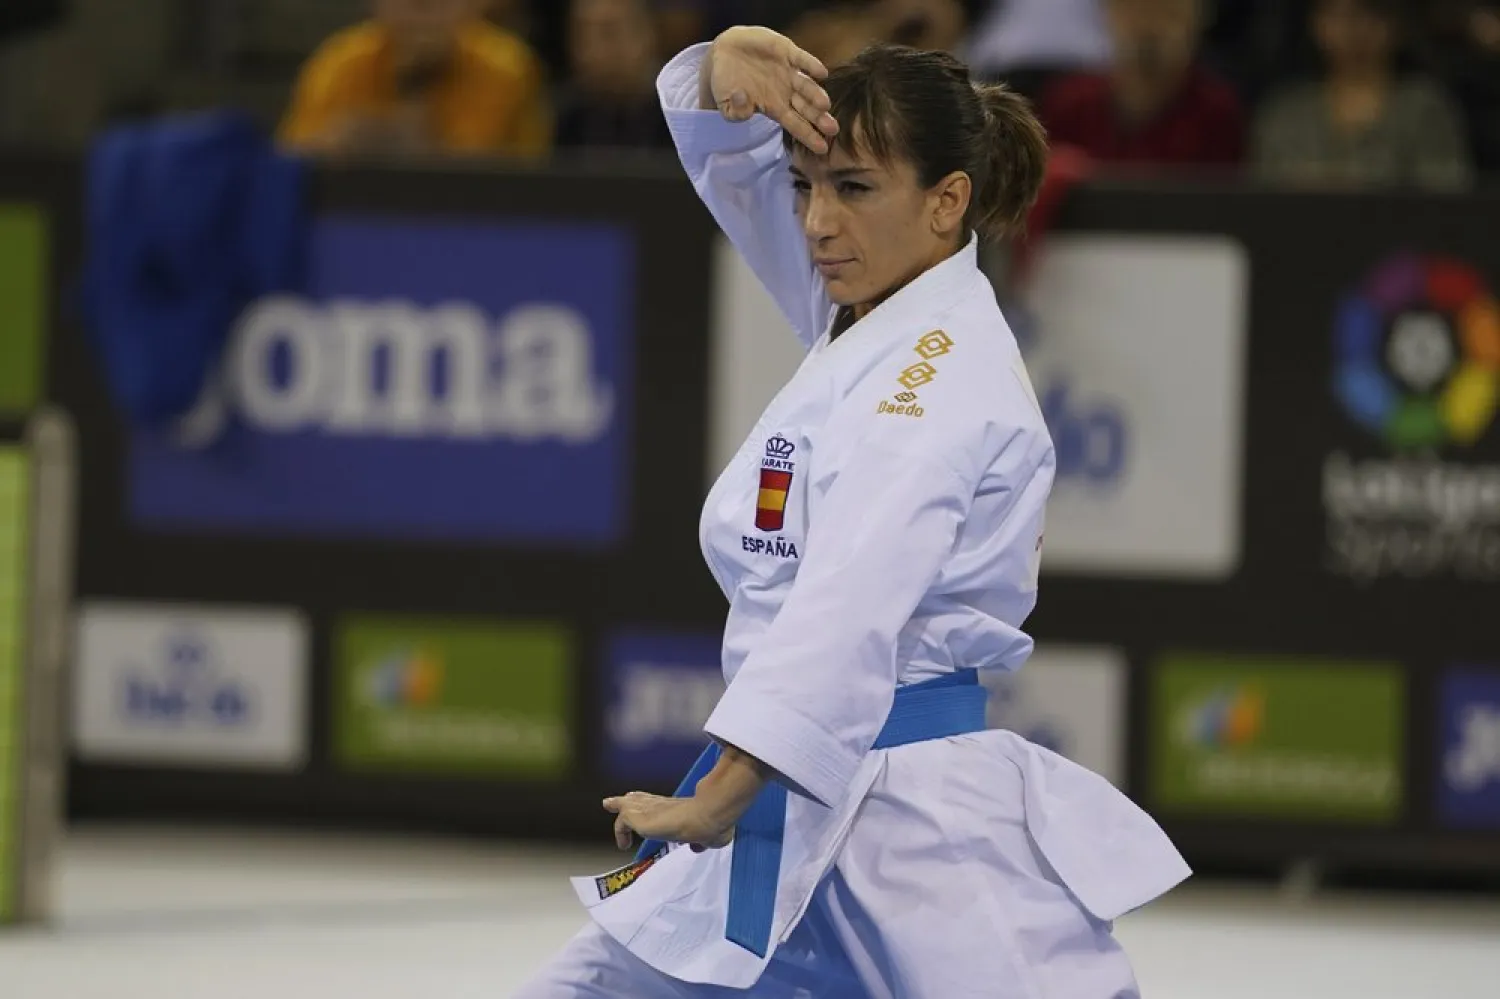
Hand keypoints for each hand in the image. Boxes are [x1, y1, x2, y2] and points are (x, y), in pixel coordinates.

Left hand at [603, 792, 735, 851]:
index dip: (650, 803)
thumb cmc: (713, 824)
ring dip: (619, 806)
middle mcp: (662, 805)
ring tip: (609, 804)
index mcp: (677, 808)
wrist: (708, 816)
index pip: (659, 803)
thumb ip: (701, 842)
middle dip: (630, 799)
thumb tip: (698, 847)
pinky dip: (620, 831)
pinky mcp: (639, 816)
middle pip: (640, 798)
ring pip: (628, 804)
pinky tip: (623, 844)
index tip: (645, 803)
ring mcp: (650, 809)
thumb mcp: (711, 836)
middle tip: (618, 799)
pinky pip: (622, 822)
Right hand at [705, 26, 839, 153]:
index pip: (795, 125)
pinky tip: (821, 73)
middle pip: (807, 108)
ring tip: (824, 105)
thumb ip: (734, 112)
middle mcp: (786, 92)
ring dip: (816, 94)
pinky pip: (801, 59)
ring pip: (807, 85)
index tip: (822, 148)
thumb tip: (745, 107)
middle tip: (832, 129)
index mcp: (775, 108)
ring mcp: (788, 72)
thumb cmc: (727, 83)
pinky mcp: (786, 51)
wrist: (725, 52)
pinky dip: (811, 65)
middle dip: (819, 118)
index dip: (808, 135)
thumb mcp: (724, 104)